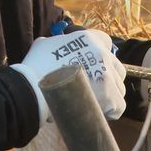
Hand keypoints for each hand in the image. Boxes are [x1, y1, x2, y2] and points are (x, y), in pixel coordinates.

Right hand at [11, 30, 125, 124]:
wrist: (31, 88)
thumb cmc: (35, 66)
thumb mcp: (46, 44)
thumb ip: (58, 42)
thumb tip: (54, 45)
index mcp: (90, 39)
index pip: (107, 44)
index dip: (100, 58)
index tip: (93, 67)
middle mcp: (102, 54)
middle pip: (117, 68)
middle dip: (108, 78)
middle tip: (93, 88)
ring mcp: (107, 75)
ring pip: (119, 88)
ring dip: (110, 95)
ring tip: (93, 101)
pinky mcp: (108, 95)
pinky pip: (119, 105)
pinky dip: (111, 110)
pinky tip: (99, 111)